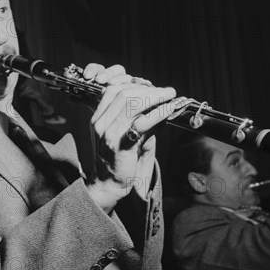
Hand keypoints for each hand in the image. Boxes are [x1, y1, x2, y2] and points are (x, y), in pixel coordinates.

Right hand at [83, 64, 180, 208]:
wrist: (110, 183)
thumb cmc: (121, 159)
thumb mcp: (126, 133)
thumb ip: (138, 118)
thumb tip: (161, 104)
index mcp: (98, 117)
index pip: (114, 91)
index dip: (136, 86)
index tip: (154, 88)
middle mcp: (100, 122)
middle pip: (124, 94)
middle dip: (149, 90)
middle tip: (168, 91)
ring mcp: (108, 133)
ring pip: (132, 104)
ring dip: (155, 98)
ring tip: (170, 97)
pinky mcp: (119, 145)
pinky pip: (140, 123)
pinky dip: (157, 114)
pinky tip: (167, 111)